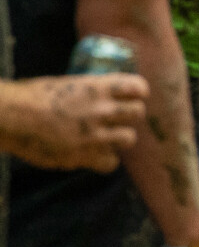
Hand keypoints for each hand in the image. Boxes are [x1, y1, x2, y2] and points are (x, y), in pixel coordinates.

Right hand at [0, 73, 148, 170]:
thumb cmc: (30, 96)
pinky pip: (110, 163)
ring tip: (106, 137)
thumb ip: (88, 91)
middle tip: (116, 118)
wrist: (10, 117)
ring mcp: (94, 134)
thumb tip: (103, 95)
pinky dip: (104, 160)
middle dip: (129, 115)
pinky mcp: (83, 156)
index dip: (137, 92)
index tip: (132, 95)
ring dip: (120, 137)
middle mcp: (101, 110)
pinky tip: (94, 155)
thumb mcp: (65, 83)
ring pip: (129, 138)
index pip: (138, 87)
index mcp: (97, 87)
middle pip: (138, 112)